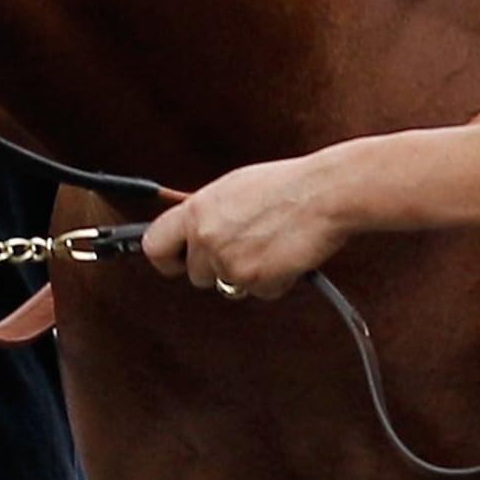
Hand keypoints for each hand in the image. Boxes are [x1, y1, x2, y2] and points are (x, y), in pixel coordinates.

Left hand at [141, 157, 349, 296]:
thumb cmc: (286, 187)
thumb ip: (208, 214)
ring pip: (230, 286)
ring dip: (249, 275)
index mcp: (196, 210)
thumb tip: (194, 234)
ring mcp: (228, 262)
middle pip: (197, 275)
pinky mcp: (255, 281)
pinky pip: (261, 292)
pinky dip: (276, 281)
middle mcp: (206, 238)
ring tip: (272, 244)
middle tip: (247, 248)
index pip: (155, 246)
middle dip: (219, 269)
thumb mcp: (233, 189)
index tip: (177, 261)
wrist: (325, 194)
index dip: (167, 258)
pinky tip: (288, 254)